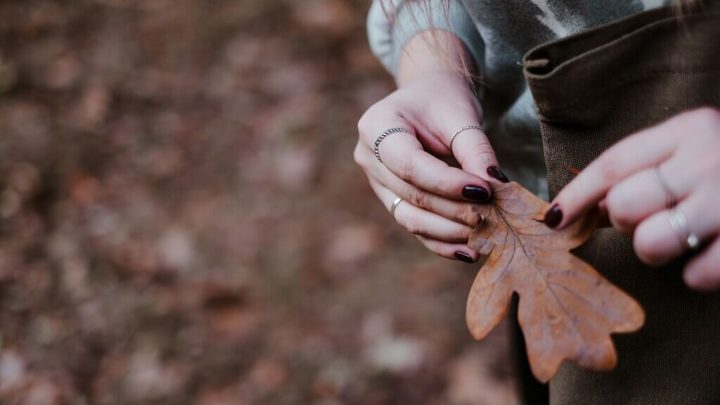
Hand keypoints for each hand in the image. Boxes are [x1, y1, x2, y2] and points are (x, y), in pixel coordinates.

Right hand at [354, 71, 507, 262]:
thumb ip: (476, 150)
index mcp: (376, 126)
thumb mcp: (461, 115)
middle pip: (411, 194)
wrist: (428, 97)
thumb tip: (496, 186)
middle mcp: (368, 157)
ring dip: (449, 231)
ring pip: (410, 217)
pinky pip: (414, 227)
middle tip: (493, 216)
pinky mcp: (391, 200)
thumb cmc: (443, 99)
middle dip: (454, 210)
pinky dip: (442, 242)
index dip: (446, 183)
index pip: (409, 165)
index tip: (484, 192)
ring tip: (484, 236)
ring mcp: (376, 182)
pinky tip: (469, 251)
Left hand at [547, 108, 719, 289]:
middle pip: (624, 204)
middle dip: (624, 220)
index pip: (614, 164)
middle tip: (650, 216)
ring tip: (680, 237)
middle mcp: (709, 158)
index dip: (576, 195)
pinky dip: (696, 275)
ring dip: (656, 249)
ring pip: (650, 243)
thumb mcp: (692, 146)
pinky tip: (710, 257)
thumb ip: (642, 168)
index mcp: (690, 129)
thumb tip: (573, 208)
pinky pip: (696, 275)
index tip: (550, 219)